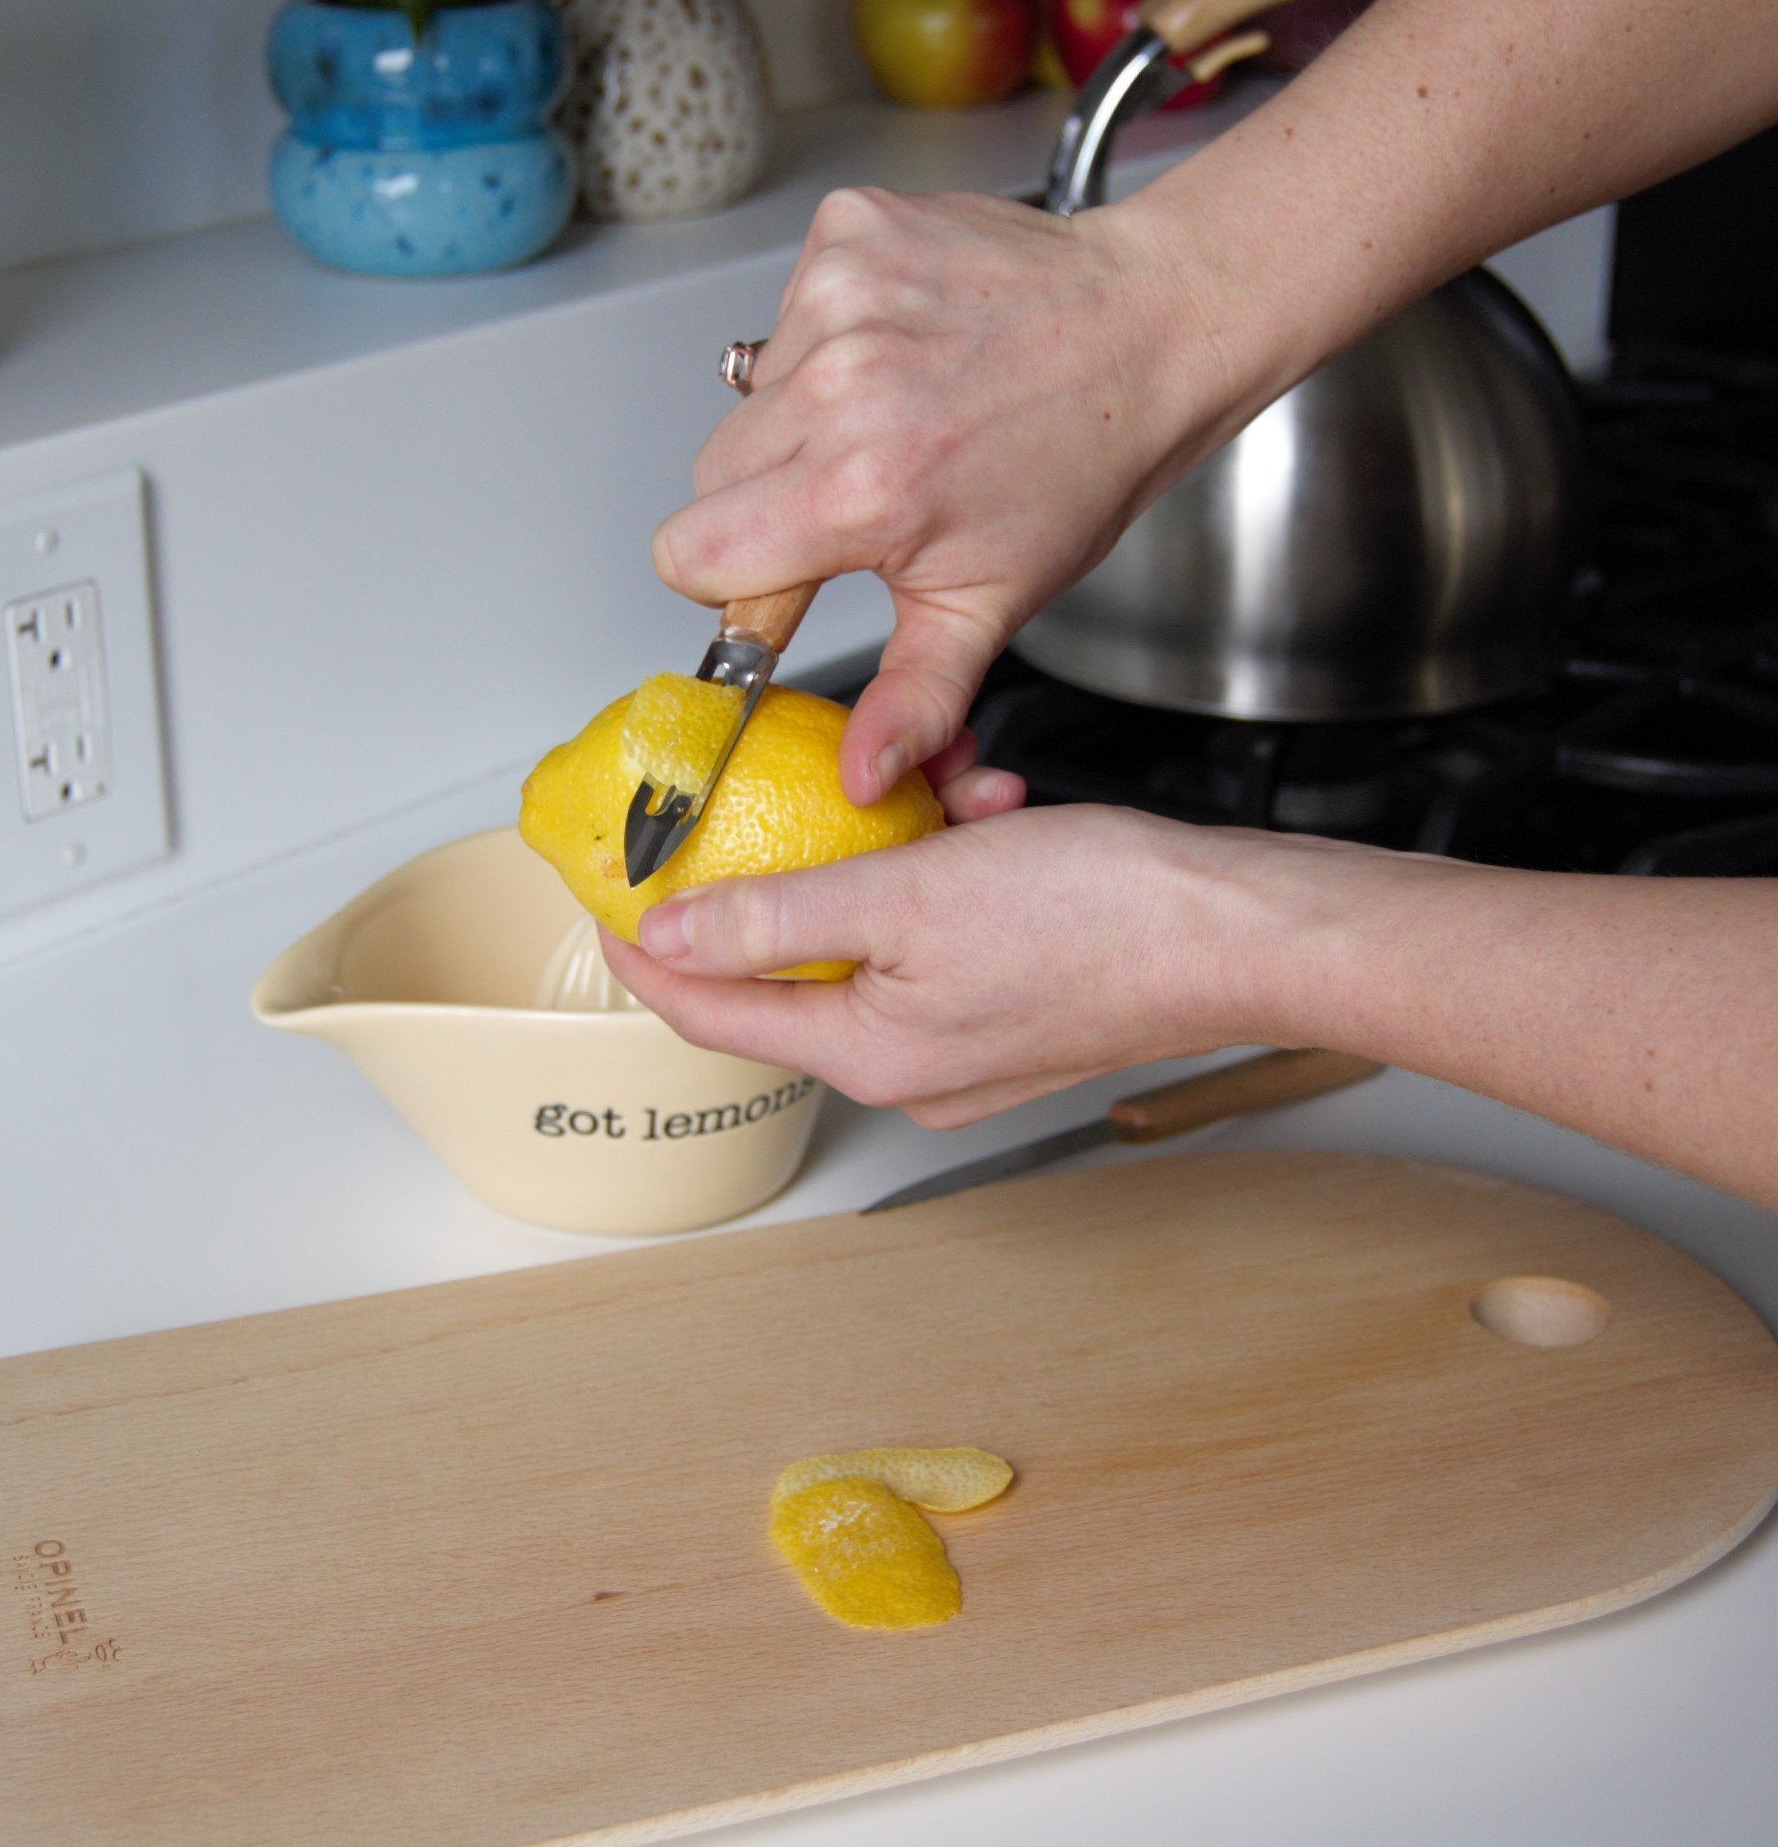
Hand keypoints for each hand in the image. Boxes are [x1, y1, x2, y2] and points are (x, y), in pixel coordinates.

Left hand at [599, 798, 1295, 1127]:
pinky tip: (989, 810)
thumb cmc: (1104, 921)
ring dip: (889, 846)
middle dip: (797, 863)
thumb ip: (774, 917)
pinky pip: (940, 925)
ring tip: (938, 789)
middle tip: (793, 793)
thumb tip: (669, 938)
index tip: (610, 898)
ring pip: (876, 927)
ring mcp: (966, 1038)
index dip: (647, 952)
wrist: (1242, 929)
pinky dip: (948, 861)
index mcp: (870, 1055)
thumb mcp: (908, 896)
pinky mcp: (1013, 1002)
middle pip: (794, 963)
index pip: (710, 1013)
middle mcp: (911, 1063)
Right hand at [652, 186, 1248, 805]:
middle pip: (710, 478)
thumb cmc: (1080, 463)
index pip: (688, 554)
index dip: (733, 578)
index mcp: (860, 491)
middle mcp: (837, 386)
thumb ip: (913, 698)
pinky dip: (830, 339)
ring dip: (803, 418)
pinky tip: (905, 350)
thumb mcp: (991, 603)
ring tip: (897, 414)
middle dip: (767, 503)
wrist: (1151, 326)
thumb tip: (857, 777)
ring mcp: (839, 297)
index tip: (788, 573)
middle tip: (860, 496)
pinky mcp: (848, 232)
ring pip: (747, 398)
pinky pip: (786, 315)